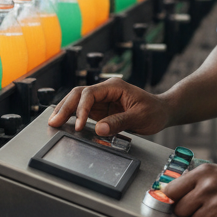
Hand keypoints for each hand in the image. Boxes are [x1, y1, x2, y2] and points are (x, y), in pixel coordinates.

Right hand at [47, 80, 169, 136]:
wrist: (162, 111)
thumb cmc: (154, 111)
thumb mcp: (139, 117)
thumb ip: (119, 123)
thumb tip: (99, 129)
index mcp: (114, 86)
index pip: (90, 94)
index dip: (82, 109)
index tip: (80, 126)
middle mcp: (106, 90)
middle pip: (79, 94)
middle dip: (65, 107)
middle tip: (54, 122)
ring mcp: (102, 99)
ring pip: (77, 101)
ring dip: (65, 110)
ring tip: (54, 122)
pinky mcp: (101, 109)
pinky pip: (83, 110)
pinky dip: (73, 116)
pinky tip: (64, 123)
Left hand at [162, 165, 216, 216]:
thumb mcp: (216, 175)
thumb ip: (193, 182)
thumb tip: (167, 193)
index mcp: (203, 172)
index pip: (171, 190)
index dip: (172, 201)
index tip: (176, 205)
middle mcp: (208, 186)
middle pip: (180, 210)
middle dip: (190, 214)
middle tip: (206, 209)